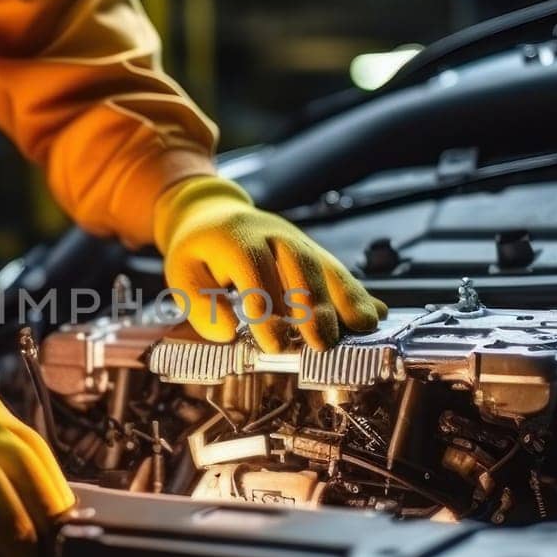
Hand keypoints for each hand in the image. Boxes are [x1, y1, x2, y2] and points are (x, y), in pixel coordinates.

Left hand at [153, 176, 388, 352]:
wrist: (214, 213)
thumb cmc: (198, 250)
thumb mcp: (181, 273)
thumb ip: (199, 304)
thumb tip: (228, 331)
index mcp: (235, 235)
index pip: (253, 268)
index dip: (266, 306)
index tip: (274, 343)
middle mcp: (272, 233)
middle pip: (299, 263)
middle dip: (314, 305)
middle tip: (322, 343)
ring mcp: (296, 240)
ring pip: (325, 264)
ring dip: (346, 297)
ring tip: (362, 327)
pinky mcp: (312, 250)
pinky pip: (337, 269)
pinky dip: (356, 293)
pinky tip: (375, 313)